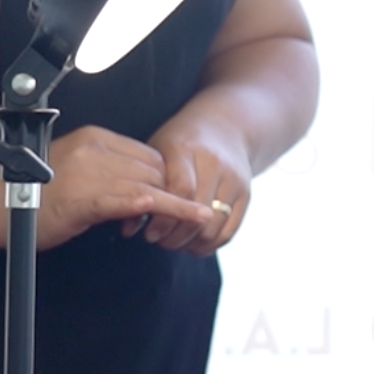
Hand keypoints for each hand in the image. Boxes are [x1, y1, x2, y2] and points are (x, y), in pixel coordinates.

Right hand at [38, 125, 218, 248]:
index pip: (148, 153)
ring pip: (150, 184)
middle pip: (154, 168)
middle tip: (185, 215)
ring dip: (176, 205)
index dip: (165, 176)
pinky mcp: (87, 199)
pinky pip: (134, 201)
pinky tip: (180, 214)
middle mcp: (96, 150)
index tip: (172, 193)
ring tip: (197, 219)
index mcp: (94, 138)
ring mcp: (92, 173)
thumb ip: (106, 168)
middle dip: (172, 191)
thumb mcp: (74, 167)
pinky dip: (162, 208)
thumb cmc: (32, 192)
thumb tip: (136, 184)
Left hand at [139, 106, 254, 255]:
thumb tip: (126, 229)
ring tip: (174, 242)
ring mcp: (234, 180)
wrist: (224, 128)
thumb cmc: (180, 143)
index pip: (181, 191)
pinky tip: (193, 245)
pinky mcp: (246, 194)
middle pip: (198, 214)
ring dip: (191, 243)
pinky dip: (209, 245)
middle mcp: (216, 164)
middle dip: (174, 237)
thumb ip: (142, 188)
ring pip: (213, 228)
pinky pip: (229, 231)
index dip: (164, 218)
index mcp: (187, 149)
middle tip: (158, 241)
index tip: (149, 233)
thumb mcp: (157, 154)